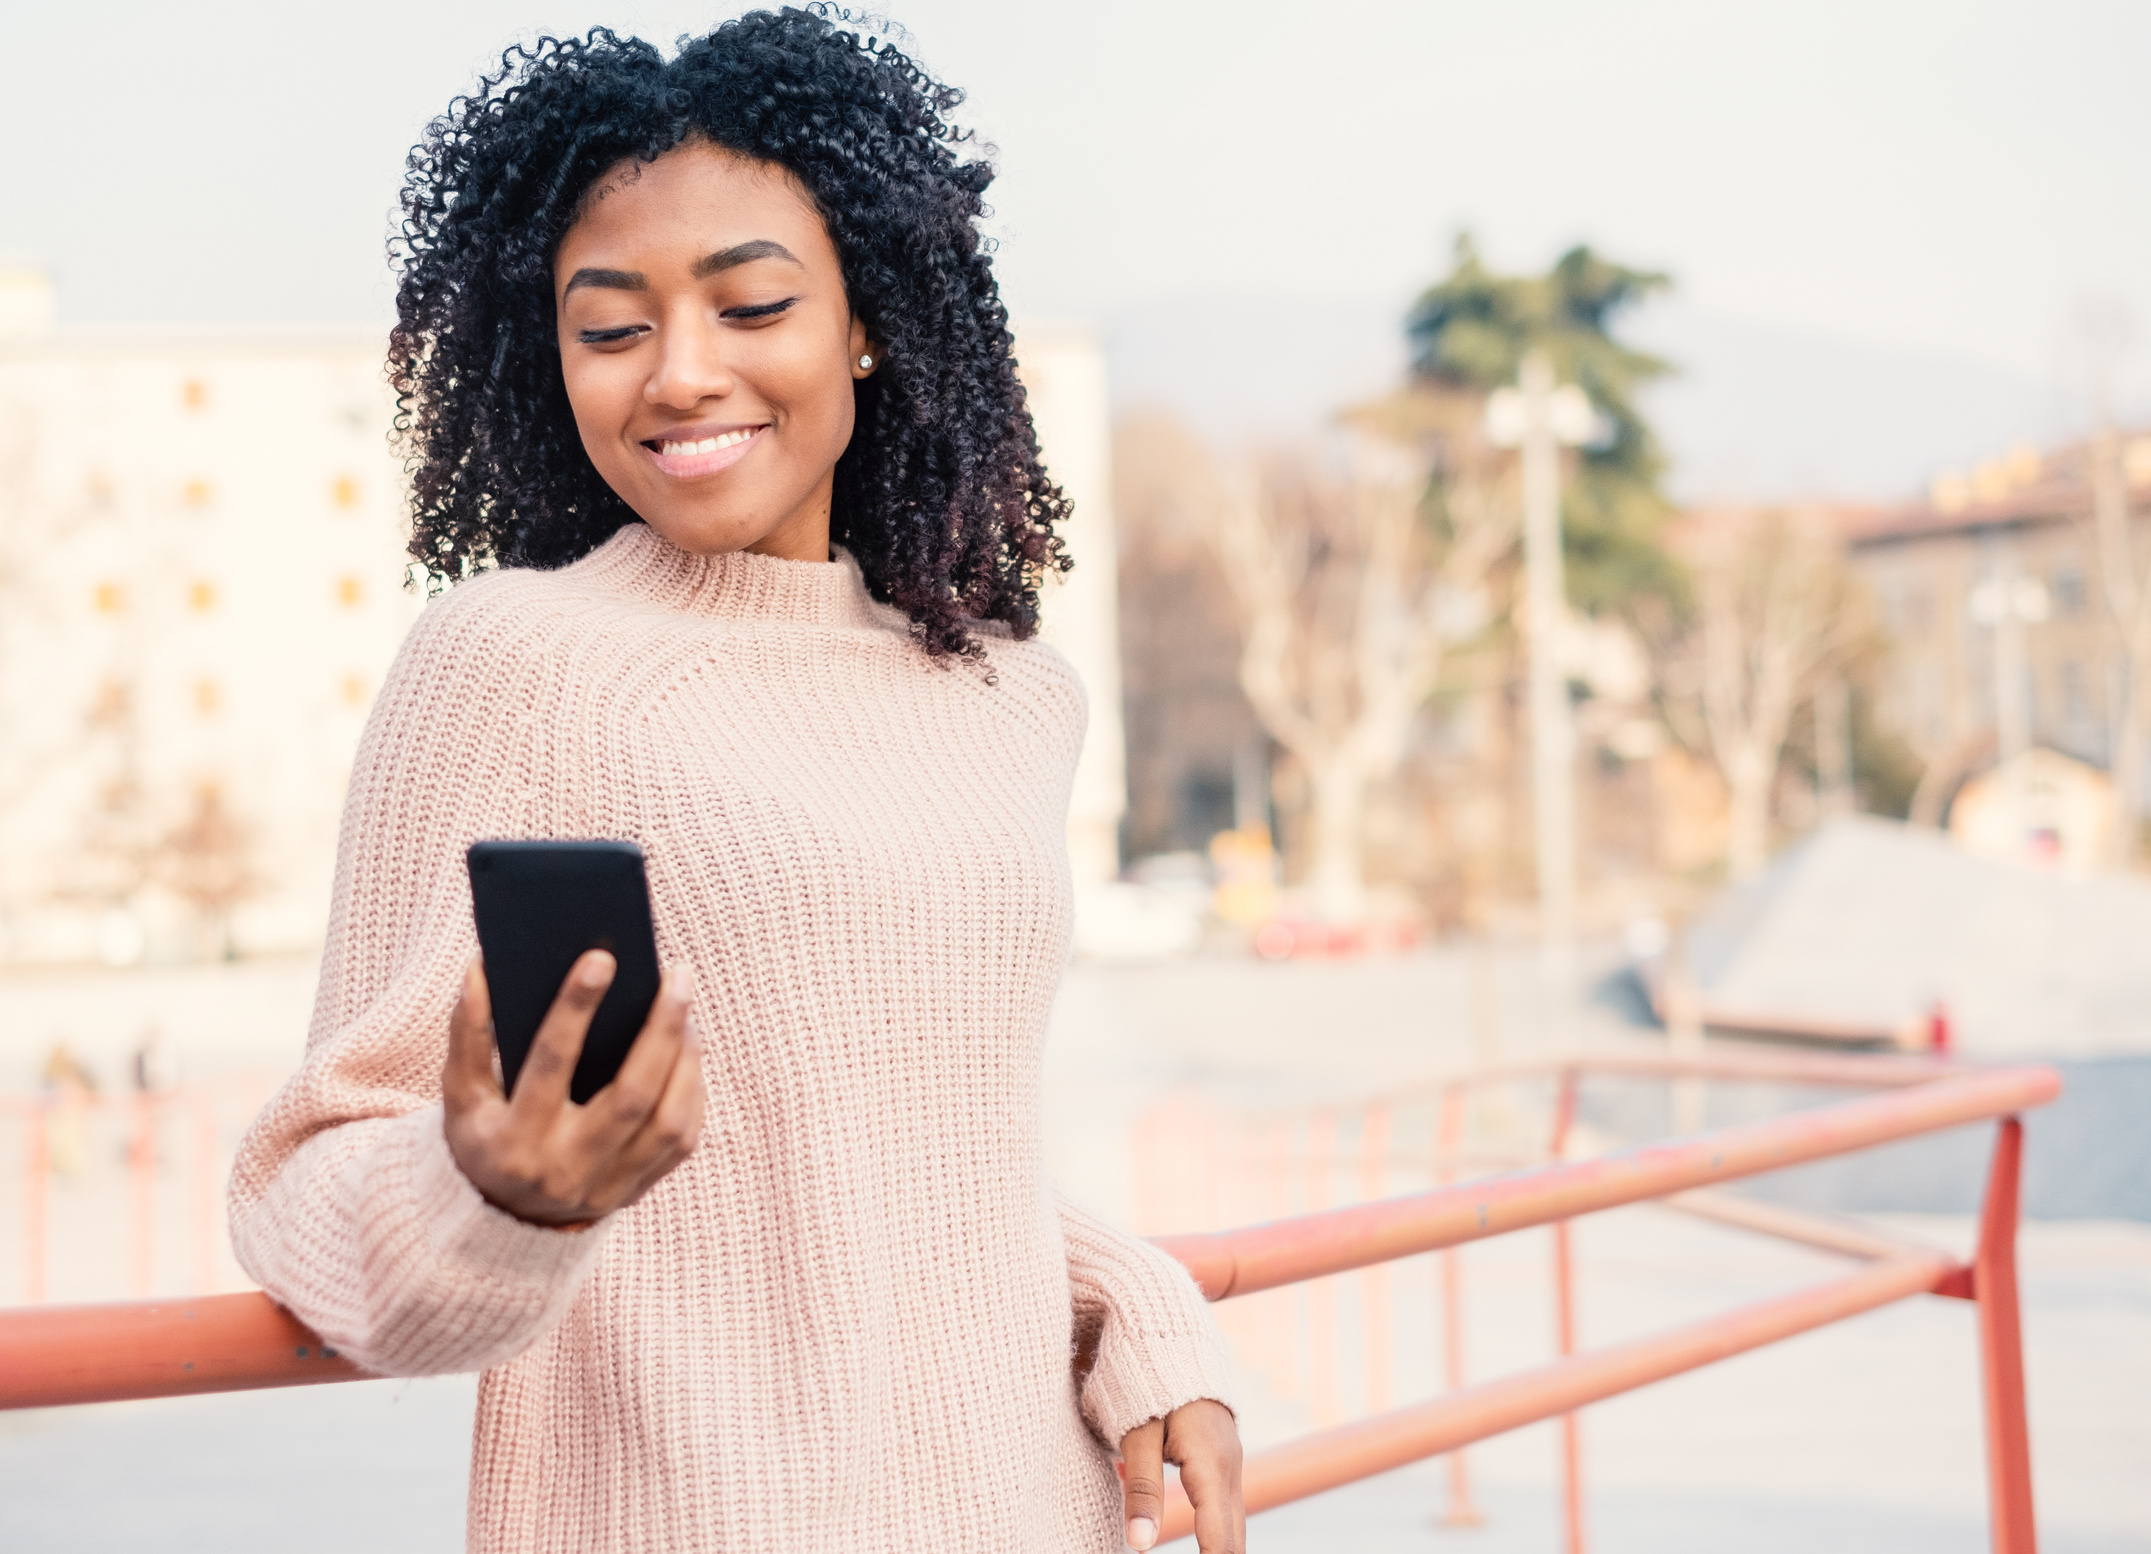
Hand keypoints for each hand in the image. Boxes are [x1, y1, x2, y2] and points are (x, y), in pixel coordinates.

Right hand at [443, 951, 702, 1226]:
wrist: (502, 1219)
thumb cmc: (483, 1137)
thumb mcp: (460, 1094)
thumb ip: (468, 1033)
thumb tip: (481, 968)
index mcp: (514, 1139)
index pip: (551, 1064)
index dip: (575, 1009)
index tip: (601, 958)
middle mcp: (564, 1168)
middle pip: (631, 1095)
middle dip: (661, 1029)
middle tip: (678, 974)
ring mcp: (606, 1186)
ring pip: (668, 1122)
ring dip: (686, 1059)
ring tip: (686, 1010)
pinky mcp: (636, 1191)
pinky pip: (681, 1139)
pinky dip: (691, 1090)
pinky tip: (687, 1051)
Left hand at [1120, 1399, 1241, 1552]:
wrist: (1168, 1349)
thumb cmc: (1149, 1389)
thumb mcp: (1137, 1439)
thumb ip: (1142, 1491)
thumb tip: (1140, 1544)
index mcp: (1212, 1468)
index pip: (1218, 1541)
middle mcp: (1230, 1470)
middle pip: (1233, 1539)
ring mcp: (1230, 1465)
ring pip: (1233, 1525)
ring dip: (1216, 1549)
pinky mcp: (1222, 1461)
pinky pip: (1224, 1507)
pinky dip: (1214, 1532)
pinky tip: (1201, 1544)